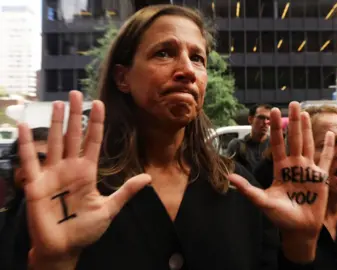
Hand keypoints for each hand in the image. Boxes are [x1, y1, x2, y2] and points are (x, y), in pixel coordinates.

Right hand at [18, 91, 150, 261]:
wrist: (65, 248)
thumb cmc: (86, 229)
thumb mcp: (110, 208)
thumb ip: (126, 192)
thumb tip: (148, 178)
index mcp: (87, 172)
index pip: (93, 141)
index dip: (95, 123)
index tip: (98, 103)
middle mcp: (69, 168)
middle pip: (72, 136)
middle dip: (74, 115)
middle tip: (75, 93)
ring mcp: (52, 174)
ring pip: (54, 142)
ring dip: (54, 123)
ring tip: (57, 103)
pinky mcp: (35, 184)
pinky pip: (30, 161)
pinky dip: (26, 144)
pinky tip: (24, 127)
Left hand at [229, 102, 333, 261]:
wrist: (298, 229)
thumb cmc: (280, 216)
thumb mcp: (262, 202)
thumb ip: (247, 190)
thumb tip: (229, 178)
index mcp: (280, 168)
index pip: (277, 143)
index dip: (276, 128)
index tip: (273, 112)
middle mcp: (294, 165)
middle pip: (294, 138)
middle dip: (293, 122)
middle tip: (293, 103)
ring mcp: (308, 170)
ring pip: (308, 144)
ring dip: (307, 129)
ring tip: (305, 113)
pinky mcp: (321, 178)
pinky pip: (325, 159)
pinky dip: (329, 147)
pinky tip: (332, 134)